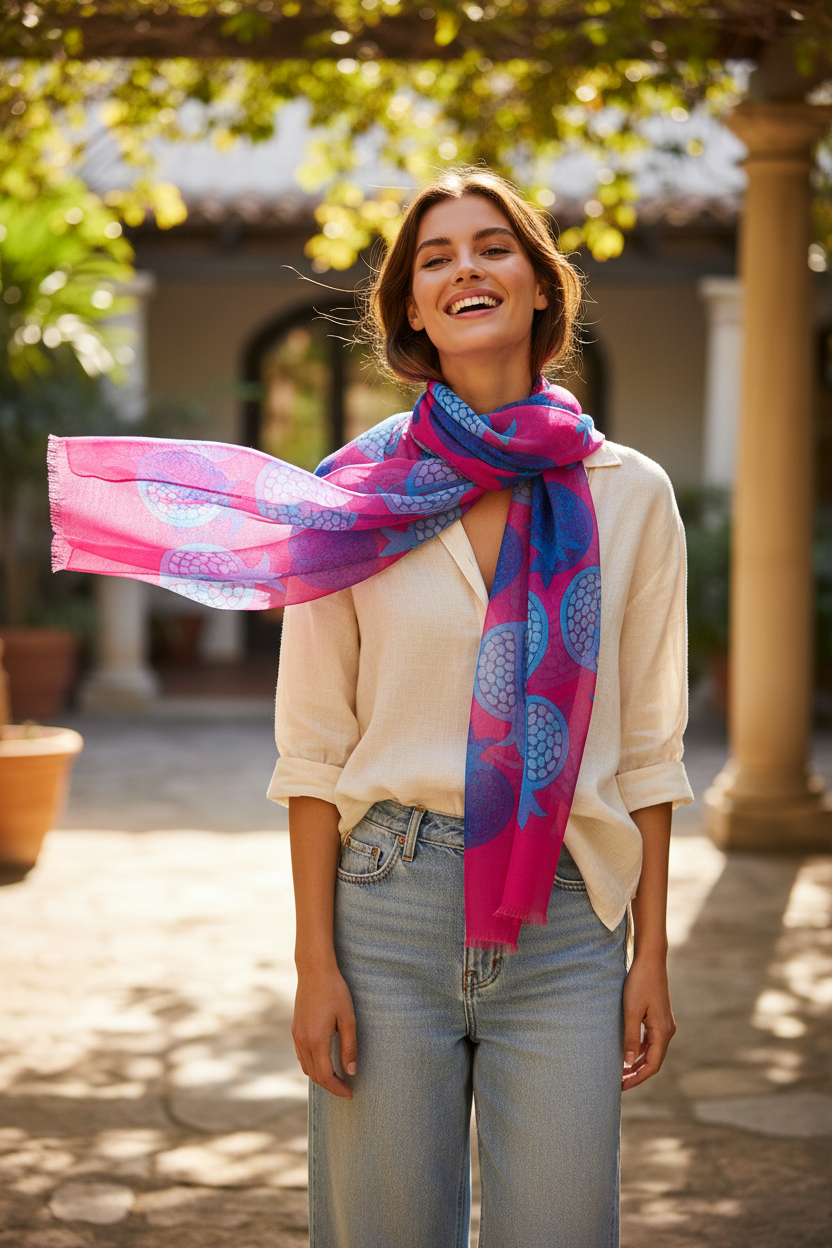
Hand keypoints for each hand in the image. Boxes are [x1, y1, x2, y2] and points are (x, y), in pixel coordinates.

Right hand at [292, 962, 357, 1099]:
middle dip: (330, 1086)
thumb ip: (349, 1047)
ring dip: (320, 1077)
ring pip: (306, 1067)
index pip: (326, 1076)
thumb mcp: (348, 1019)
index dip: (338, 1088)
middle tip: (347, 1089)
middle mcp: (302, 1041)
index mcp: (316, 1041)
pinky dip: (312, 1065)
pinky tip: (324, 1061)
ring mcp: (296, 1035)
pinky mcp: (295, 1029)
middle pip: (314, 1076)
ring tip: (337, 1078)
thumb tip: (351, 1071)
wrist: (314, 970)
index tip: (351, 1093)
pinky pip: (301, 1056)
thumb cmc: (335, 991)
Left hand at [621, 953, 675, 1091]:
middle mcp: (667, 1031)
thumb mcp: (631, 1011)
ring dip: (636, 1062)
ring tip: (619, 1071)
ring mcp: (664, 1024)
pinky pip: (649, 1040)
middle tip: (617, 1083)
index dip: (637, 1078)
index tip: (621, 1086)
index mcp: (662, 1032)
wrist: (650, 960)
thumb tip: (627, 1063)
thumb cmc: (639, 983)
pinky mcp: (658, 1017)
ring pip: (651, 1051)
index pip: (652, 1065)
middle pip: (652, 1061)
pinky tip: (626, 1052)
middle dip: (636, 1073)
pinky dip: (638, 1049)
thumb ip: (630, 1038)